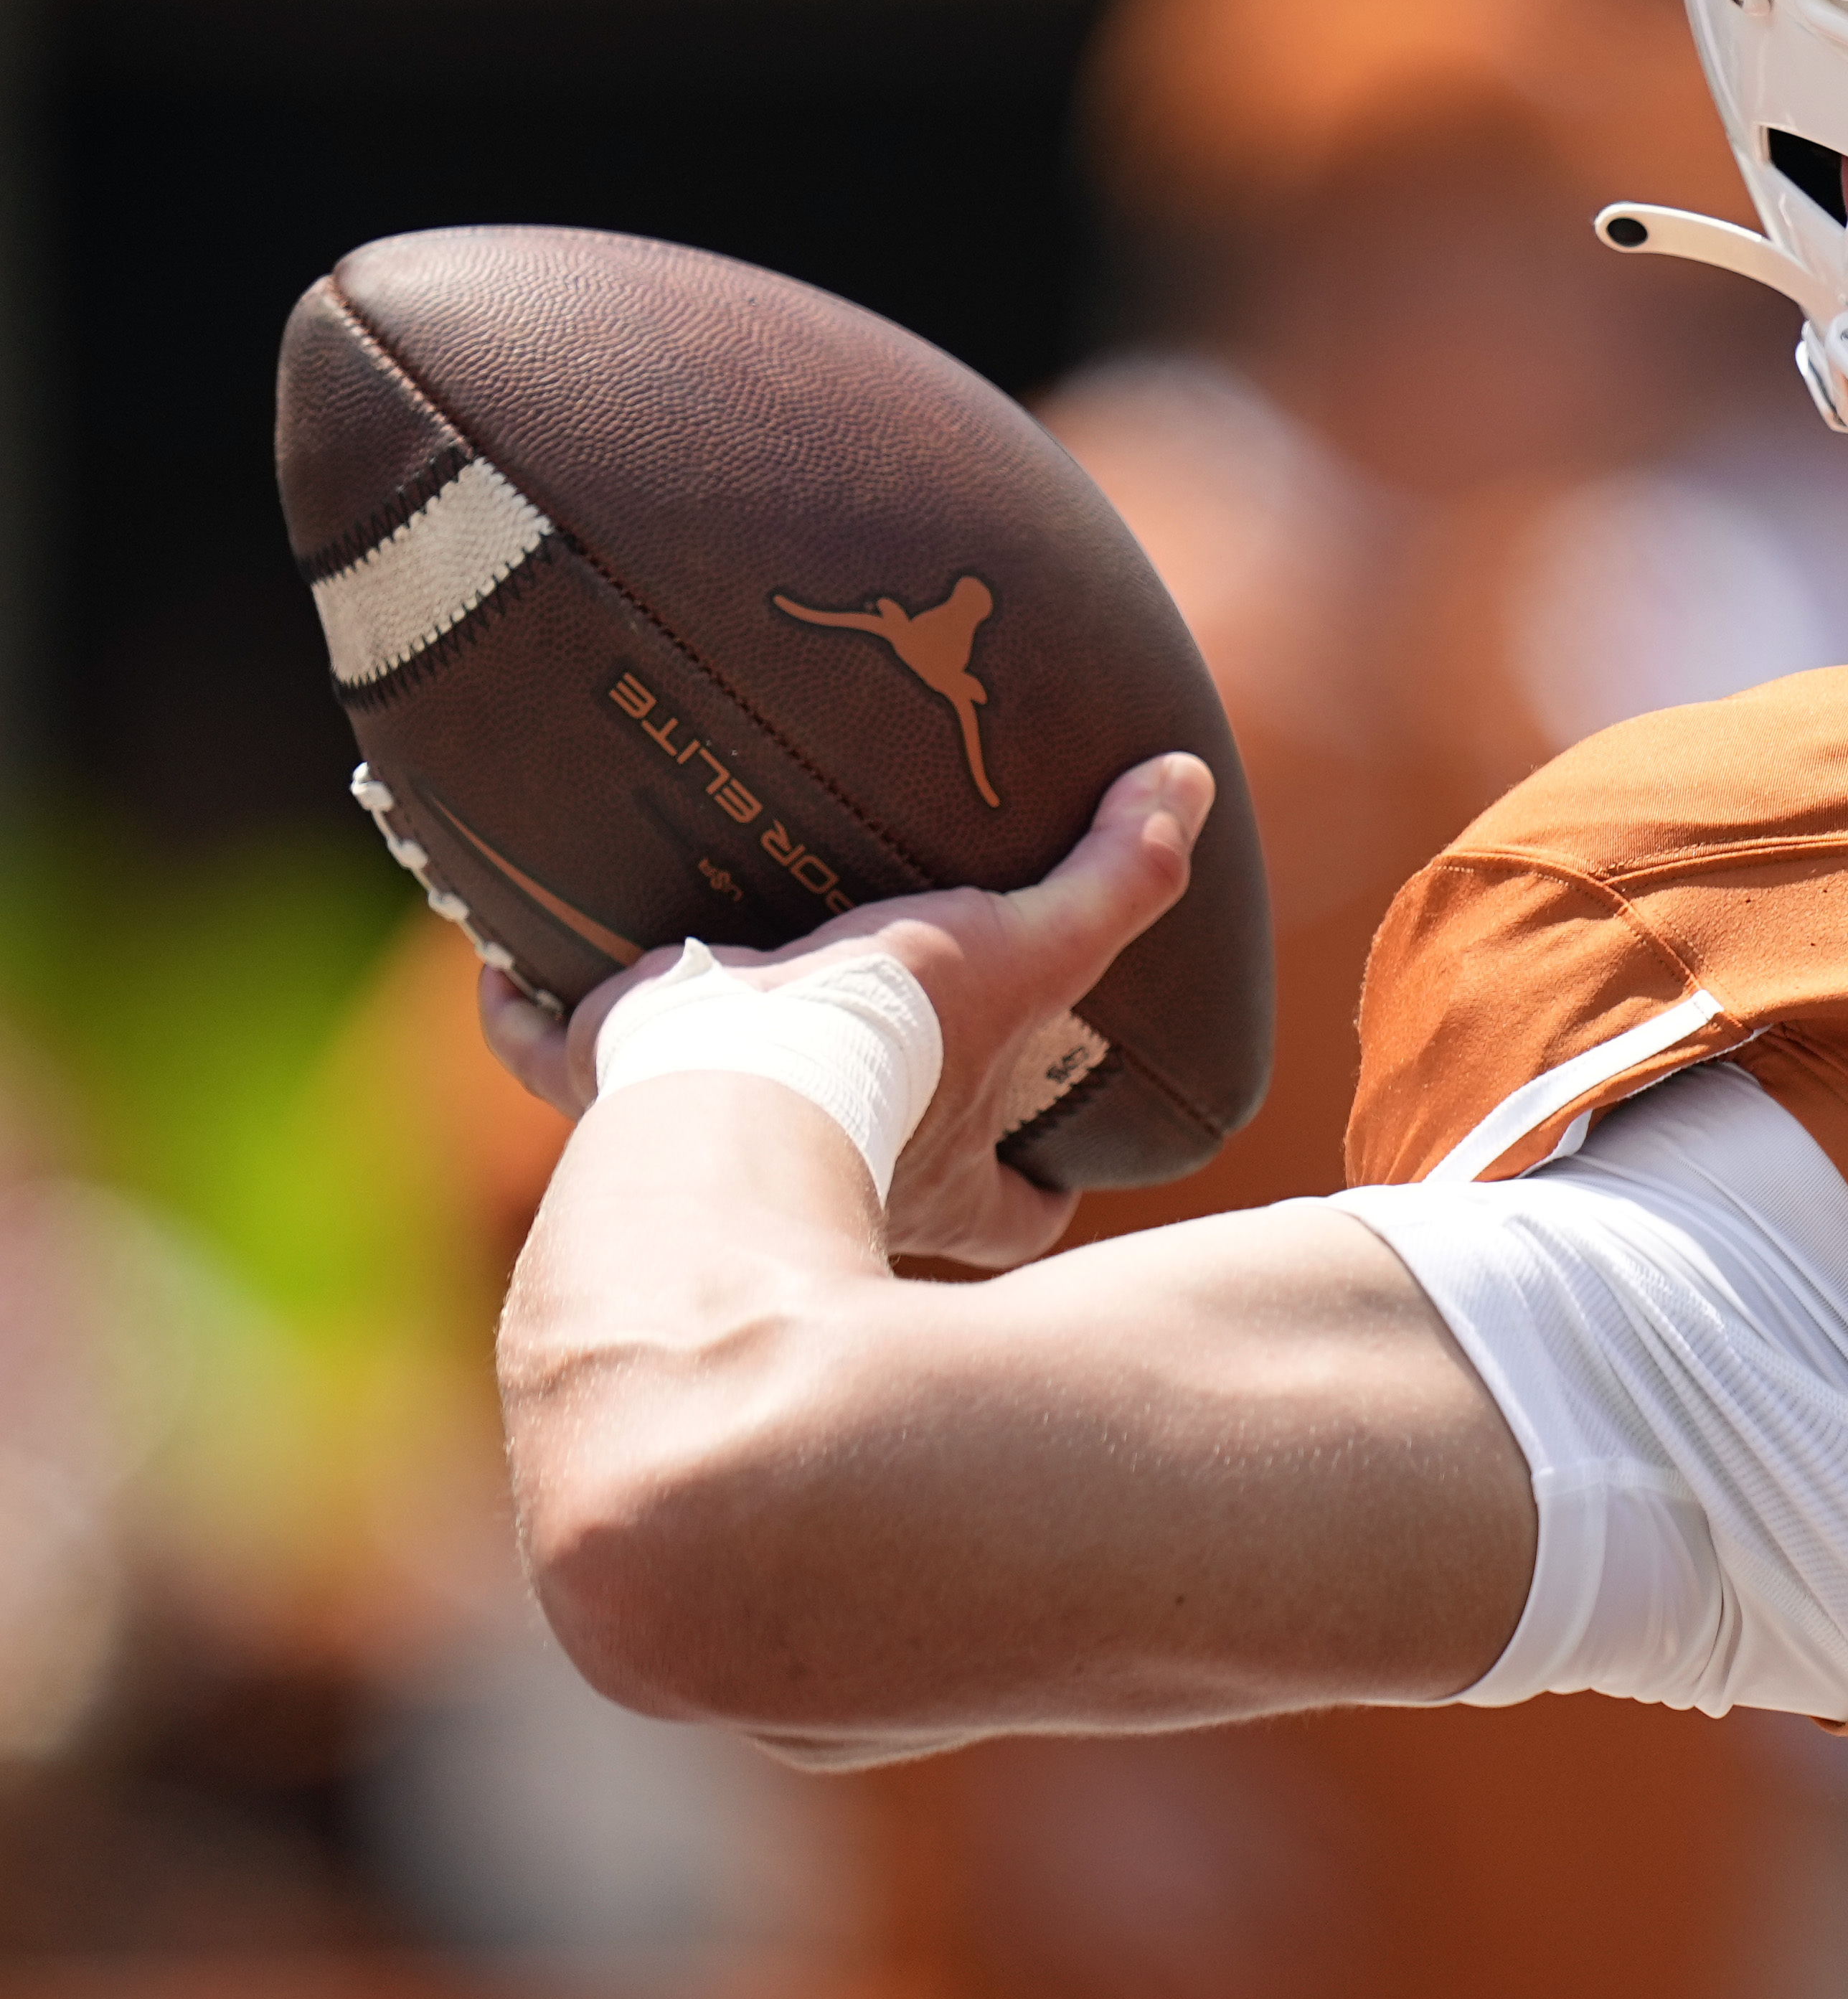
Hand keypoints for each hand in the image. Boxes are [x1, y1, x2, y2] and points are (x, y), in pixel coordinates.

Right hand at [476, 753, 1215, 1273]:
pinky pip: (553, 1057)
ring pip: (697, 1131)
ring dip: (686, 1069)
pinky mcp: (600, 1104)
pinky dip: (526, 1009)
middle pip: (860, 1175)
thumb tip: (1190, 784)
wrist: (718, 1111)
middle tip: (857, 1043)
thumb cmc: (889, 1052)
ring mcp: (700, 1159)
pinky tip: (507, 948)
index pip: (1017, 1215)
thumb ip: (1117, 880)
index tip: (1051, 1164)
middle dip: (858, 1123)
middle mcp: (826, 1185)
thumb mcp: (1023, 953)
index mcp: (935, 1170)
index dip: (1037, 1191)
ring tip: (678, 977)